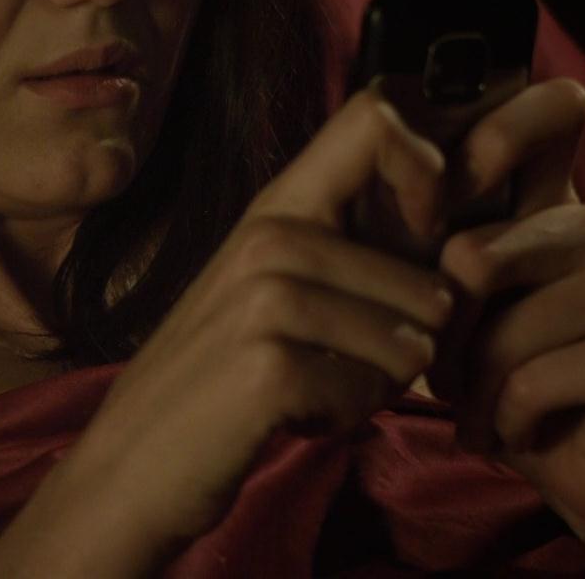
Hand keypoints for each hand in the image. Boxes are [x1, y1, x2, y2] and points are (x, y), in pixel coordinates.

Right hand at [59, 86, 457, 557]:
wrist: (127, 469)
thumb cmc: (220, 381)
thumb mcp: (277, 291)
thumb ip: (353, 251)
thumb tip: (458, 230)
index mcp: (277, 205)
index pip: (378, 116)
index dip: (430, 168)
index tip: (426, 235)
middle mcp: (268, 235)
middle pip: (423, 276)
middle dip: (413, 343)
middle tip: (344, 367)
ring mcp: (262, 297)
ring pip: (406, 341)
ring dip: (377, 385)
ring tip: (318, 389)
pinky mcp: (266, 364)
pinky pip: (368, 392)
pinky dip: (346, 416)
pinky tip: (299, 416)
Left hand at [423, 79, 584, 559]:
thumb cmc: (510, 385)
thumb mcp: (463, 309)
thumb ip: (440, 242)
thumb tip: (391, 176)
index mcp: (558, 203)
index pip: (550, 109)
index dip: (483, 143)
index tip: (430, 214)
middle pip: (476, 255)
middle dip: (444, 336)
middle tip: (450, 376)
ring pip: (502, 329)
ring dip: (475, 391)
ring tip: (487, 411)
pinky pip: (535, 380)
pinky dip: (509, 421)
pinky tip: (523, 432)